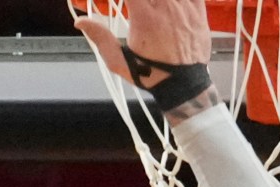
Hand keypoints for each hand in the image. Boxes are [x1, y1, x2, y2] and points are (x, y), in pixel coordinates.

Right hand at [72, 0, 216, 92]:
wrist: (183, 84)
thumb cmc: (150, 73)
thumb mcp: (119, 61)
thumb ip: (100, 38)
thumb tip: (80, 22)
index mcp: (144, 15)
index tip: (121, 3)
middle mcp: (165, 5)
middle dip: (140, 0)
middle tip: (135, 7)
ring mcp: (184, 5)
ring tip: (152, 6)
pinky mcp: (198, 8)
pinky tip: (171, 3)